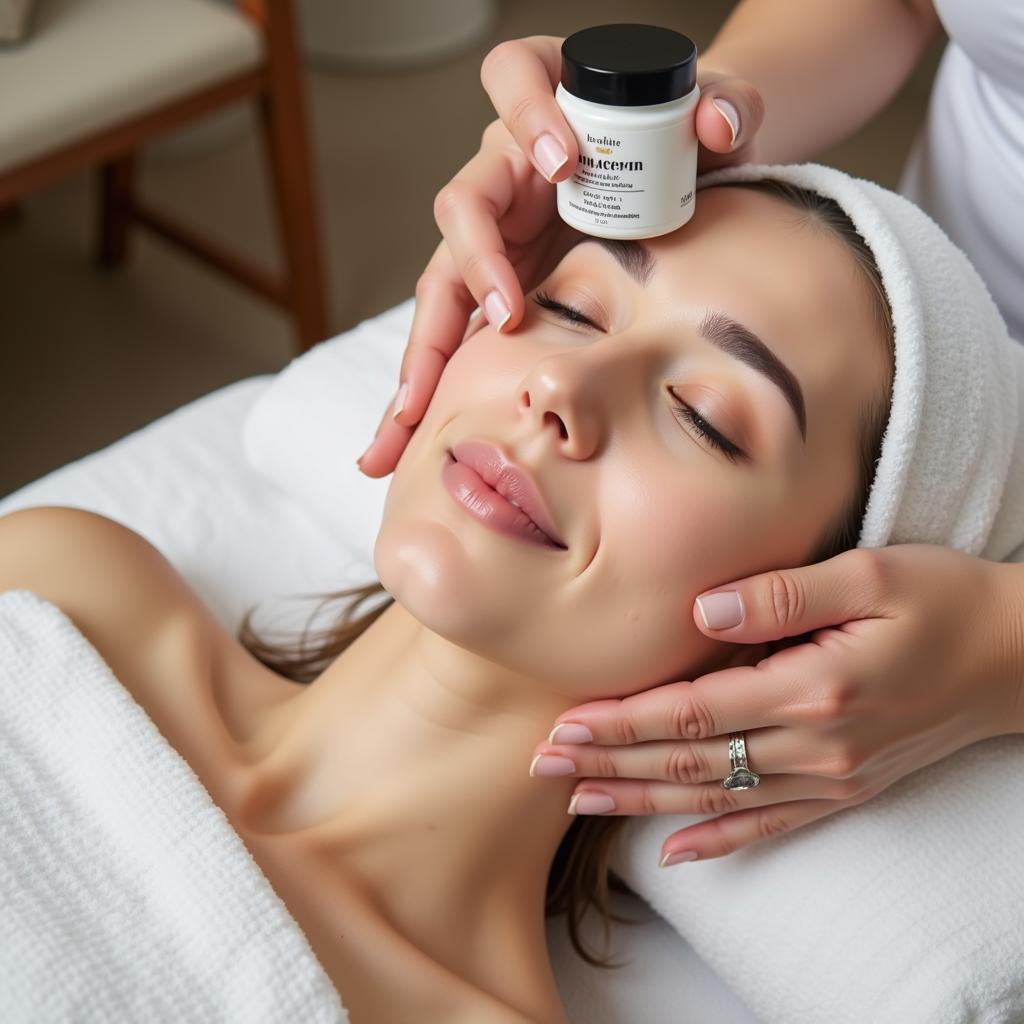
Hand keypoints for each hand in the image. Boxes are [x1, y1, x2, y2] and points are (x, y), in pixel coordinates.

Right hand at [356, 36, 764, 477]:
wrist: (670, 177)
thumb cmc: (679, 136)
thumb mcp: (710, 111)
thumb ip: (727, 104)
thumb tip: (721, 121)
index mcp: (546, 103)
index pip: (513, 79)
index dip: (529, 116)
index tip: (565, 161)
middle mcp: (506, 172)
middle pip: (461, 206)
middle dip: (477, 262)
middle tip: (507, 313)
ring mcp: (495, 238)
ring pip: (442, 285)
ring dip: (428, 348)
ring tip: (414, 411)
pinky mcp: (496, 291)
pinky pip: (452, 337)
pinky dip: (426, 388)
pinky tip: (404, 437)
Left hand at [528, 545, 1023, 866]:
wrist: (1017, 657)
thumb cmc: (943, 600)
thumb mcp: (870, 574)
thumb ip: (782, 594)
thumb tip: (701, 615)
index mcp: (814, 687)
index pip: (693, 711)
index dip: (624, 720)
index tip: (565, 724)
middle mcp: (818, 744)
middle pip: (691, 761)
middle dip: (611, 762)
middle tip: (543, 764)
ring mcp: (833, 775)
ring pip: (717, 798)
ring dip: (643, 800)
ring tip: (579, 801)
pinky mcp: (847, 787)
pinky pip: (772, 824)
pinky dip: (719, 841)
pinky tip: (674, 853)